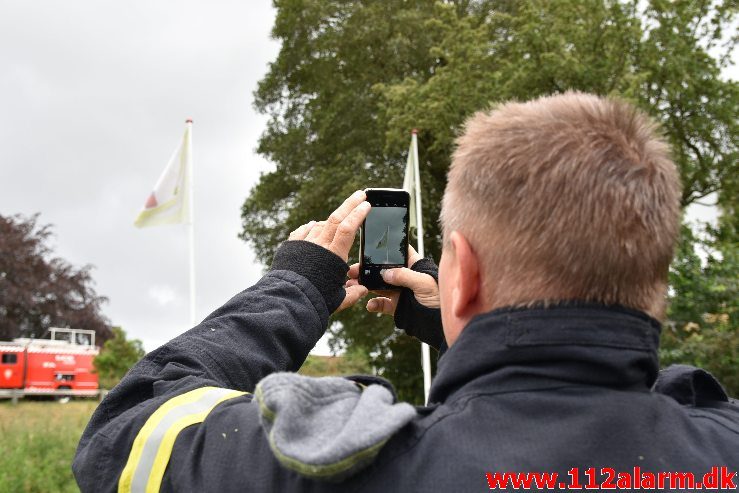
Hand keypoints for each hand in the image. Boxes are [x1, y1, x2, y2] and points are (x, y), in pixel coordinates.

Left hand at [287, 190, 370, 312]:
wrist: (287, 299)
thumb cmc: (314, 300)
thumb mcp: (338, 300)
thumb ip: (353, 293)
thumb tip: (363, 289)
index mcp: (333, 256)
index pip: (348, 228)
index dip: (358, 214)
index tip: (366, 204)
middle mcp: (319, 245)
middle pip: (336, 218)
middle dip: (350, 204)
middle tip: (360, 194)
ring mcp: (304, 243)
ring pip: (320, 224)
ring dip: (331, 221)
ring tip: (337, 224)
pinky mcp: (292, 246)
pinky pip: (304, 230)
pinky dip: (312, 227)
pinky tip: (314, 226)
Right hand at [346, 244, 439, 314]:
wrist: (441, 325)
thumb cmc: (440, 299)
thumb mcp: (424, 284)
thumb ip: (405, 276)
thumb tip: (385, 272)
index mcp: (414, 266)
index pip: (398, 252)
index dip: (385, 249)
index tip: (368, 248)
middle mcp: (405, 277)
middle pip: (383, 269)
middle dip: (367, 269)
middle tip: (353, 270)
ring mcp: (400, 291)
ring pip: (378, 285)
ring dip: (366, 285)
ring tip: (354, 285)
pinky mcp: (397, 306)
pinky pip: (381, 303)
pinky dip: (374, 304)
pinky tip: (370, 305)